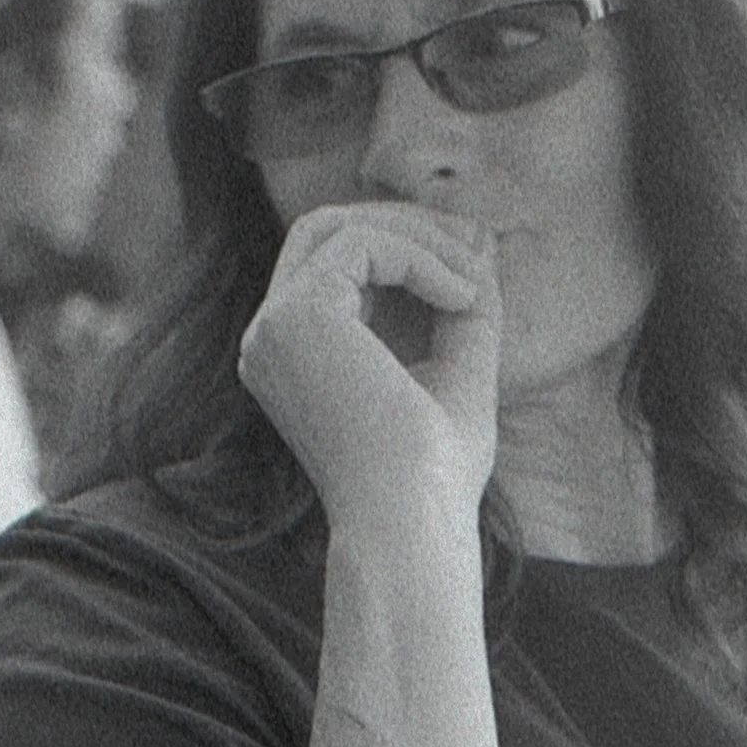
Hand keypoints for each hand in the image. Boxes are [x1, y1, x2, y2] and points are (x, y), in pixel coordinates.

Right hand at [236, 199, 500, 517]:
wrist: (411, 520)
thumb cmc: (433, 471)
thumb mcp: (455, 369)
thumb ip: (459, 302)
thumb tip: (478, 234)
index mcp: (293, 357)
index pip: (333, 263)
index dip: (404, 250)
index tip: (472, 276)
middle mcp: (268, 340)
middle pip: (322, 229)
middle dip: (404, 227)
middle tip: (472, 255)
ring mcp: (272, 326)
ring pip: (340, 226)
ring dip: (420, 239)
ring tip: (473, 286)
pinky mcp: (295, 315)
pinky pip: (362, 243)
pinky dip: (422, 258)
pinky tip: (462, 298)